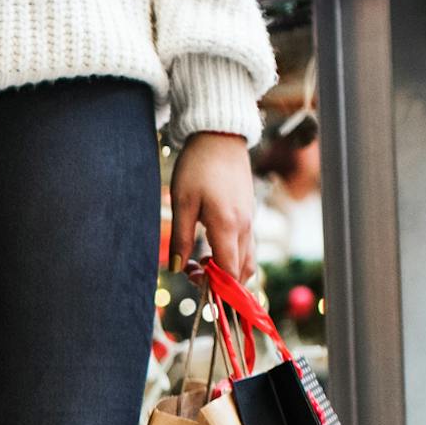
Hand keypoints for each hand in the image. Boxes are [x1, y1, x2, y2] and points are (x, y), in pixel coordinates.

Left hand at [170, 132, 255, 283]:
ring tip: (197, 262)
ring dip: (225, 270)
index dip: (215, 287)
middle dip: (219, 282)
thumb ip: (181, 238)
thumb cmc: (198, 167)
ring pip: (246, 259)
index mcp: (228, 226)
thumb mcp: (182, 203)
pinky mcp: (248, 214)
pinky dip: (230, 256)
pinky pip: (244, 245)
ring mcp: (249, 220)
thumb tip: (175, 267)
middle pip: (242, 270)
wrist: (220, 137)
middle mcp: (245, 226)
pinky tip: (208, 249)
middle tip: (190, 273)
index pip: (230, 271)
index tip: (192, 282)